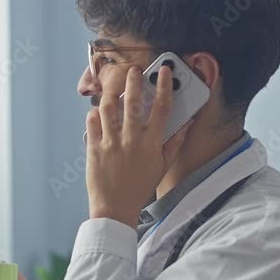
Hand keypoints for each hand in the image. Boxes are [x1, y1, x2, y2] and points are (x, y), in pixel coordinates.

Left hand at [85, 65, 194, 227]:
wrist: (115, 209)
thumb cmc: (139, 188)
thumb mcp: (161, 166)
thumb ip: (174, 142)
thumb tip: (187, 122)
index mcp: (151, 143)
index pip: (162, 107)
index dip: (165, 85)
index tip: (164, 71)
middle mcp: (131, 140)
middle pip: (133, 101)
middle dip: (134, 80)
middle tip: (134, 71)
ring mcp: (110, 143)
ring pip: (109, 107)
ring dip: (112, 93)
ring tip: (114, 88)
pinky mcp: (93, 148)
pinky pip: (92, 122)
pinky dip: (95, 113)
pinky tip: (99, 112)